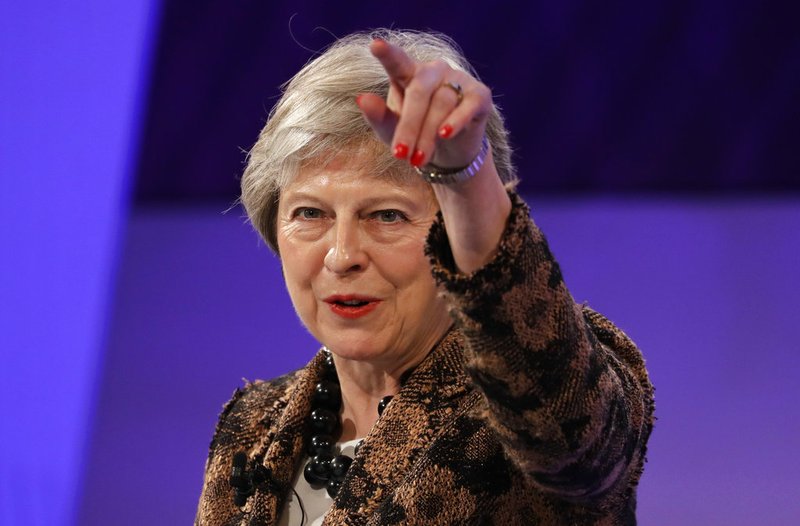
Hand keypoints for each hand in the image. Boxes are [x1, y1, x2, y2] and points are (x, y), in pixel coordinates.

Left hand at [356, 38, 491, 169]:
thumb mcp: (392, 130)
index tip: (375, 46)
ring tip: (418, 160)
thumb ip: (378, 115)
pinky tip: (445, 134)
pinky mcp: (480, 95)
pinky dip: (456, 121)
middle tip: (400, 155)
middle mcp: (434, 71)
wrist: (450, 152)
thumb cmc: (415, 135)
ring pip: (442, 104)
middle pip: (420, 91)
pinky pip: (468, 106)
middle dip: (409, 126)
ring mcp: (458, 79)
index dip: (388, 54)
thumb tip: (361, 99)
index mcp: (408, 73)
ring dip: (428, 135)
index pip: (397, 61)